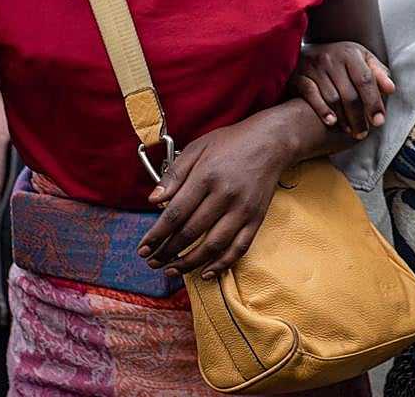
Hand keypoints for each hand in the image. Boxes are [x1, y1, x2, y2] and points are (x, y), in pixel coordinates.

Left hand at [137, 113, 289, 279]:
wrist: (272, 140)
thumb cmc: (232, 142)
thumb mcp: (197, 147)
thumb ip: (174, 174)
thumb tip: (153, 200)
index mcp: (206, 176)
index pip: (175, 214)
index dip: (156, 235)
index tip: (143, 248)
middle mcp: (225, 195)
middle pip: (191, 233)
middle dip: (167, 252)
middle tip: (152, 262)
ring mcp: (243, 209)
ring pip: (213, 245)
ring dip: (190, 263)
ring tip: (172, 271)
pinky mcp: (257, 218)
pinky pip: (239, 247)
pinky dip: (222, 264)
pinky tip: (206, 273)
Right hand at [292, 41, 394, 138]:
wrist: (305, 54)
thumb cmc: (340, 62)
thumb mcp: (361, 61)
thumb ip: (378, 74)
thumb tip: (391, 89)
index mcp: (351, 53)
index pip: (366, 80)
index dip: (374, 102)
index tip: (379, 122)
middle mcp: (332, 57)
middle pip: (350, 93)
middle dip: (359, 116)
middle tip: (364, 133)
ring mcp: (313, 66)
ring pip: (333, 98)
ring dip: (344, 118)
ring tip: (351, 131)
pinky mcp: (298, 76)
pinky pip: (311, 95)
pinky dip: (323, 110)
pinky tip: (332, 122)